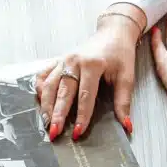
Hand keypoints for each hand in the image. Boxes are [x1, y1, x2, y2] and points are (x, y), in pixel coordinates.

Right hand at [36, 5, 146, 140]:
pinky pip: (43, 76)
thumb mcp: (126, 76)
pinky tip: (42, 102)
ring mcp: (63, 60)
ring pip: (49, 85)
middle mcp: (74, 61)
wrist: (113, 33)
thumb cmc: (120, 54)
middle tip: (54, 133)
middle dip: (57, 114)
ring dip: (46, 106)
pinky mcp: (57, 60)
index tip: (77, 132)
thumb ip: (123, 102)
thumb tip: (126, 126)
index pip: (85, 96)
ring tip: (46, 123)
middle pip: (62, 92)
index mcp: (92, 64)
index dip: (81, 116)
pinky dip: (40, 89)